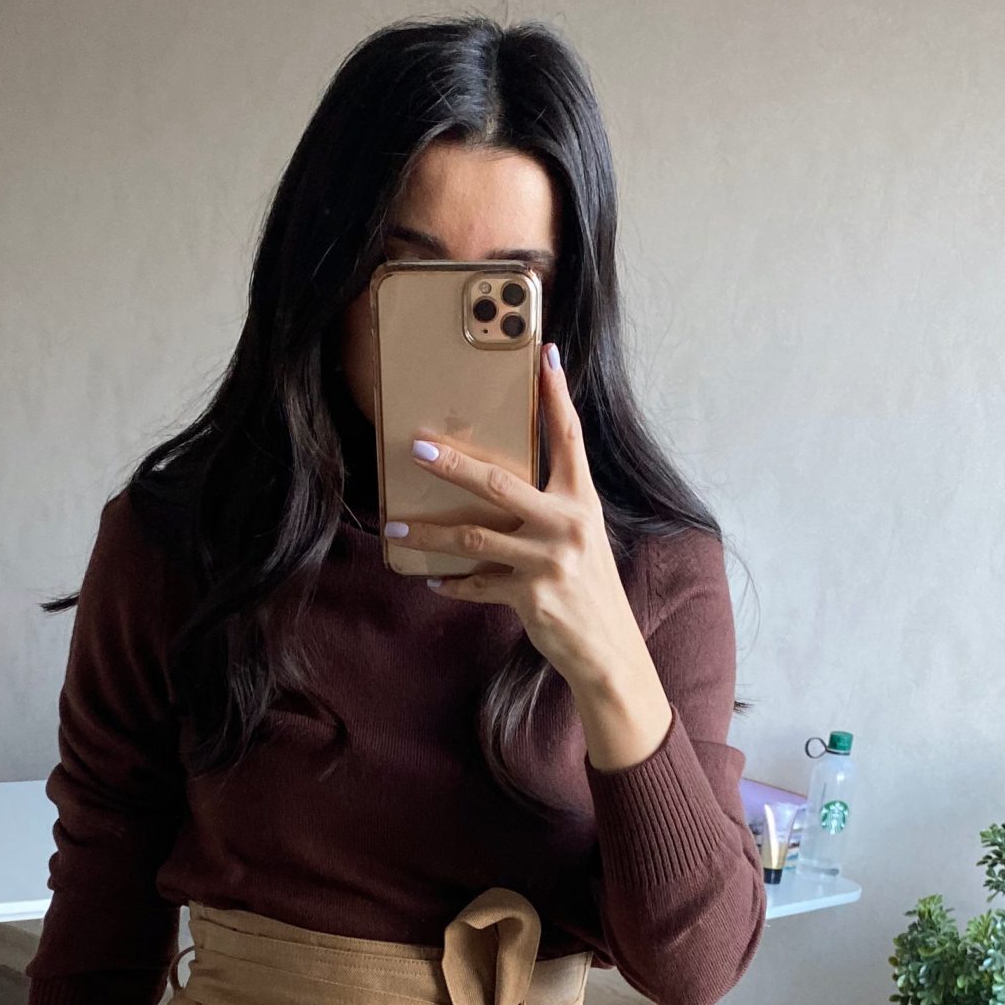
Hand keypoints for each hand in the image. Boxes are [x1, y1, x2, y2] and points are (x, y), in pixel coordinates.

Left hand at [388, 346, 672, 769]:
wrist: (609, 649)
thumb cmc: (589, 586)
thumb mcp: (582, 538)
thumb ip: (552, 507)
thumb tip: (500, 481)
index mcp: (583, 502)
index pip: (568, 438)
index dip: (556, 396)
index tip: (544, 355)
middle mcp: (567, 525)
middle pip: (500, 482)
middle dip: (453, 464)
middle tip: (417, 449)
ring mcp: (548, 562)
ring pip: (473, 537)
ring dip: (429, 532)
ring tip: (395, 524)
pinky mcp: (531, 596)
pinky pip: (477, 584)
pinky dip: (451, 582)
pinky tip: (431, 577)